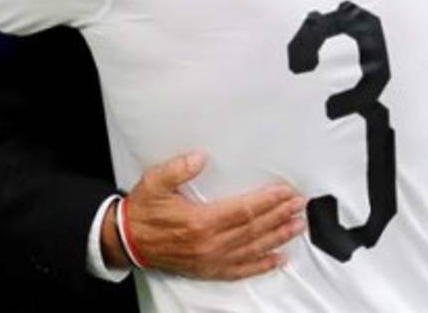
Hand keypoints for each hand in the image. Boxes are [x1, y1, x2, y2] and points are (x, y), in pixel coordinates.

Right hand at [104, 152, 305, 279]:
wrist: (129, 241)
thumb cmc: (144, 210)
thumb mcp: (155, 182)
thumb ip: (178, 168)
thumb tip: (200, 158)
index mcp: (199, 222)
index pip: (243, 211)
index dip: (267, 201)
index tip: (285, 192)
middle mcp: (209, 244)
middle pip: (254, 229)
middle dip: (279, 216)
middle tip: (299, 205)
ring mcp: (210, 260)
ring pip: (253, 249)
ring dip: (278, 237)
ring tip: (297, 226)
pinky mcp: (208, 270)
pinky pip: (241, 270)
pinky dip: (261, 265)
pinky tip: (278, 259)